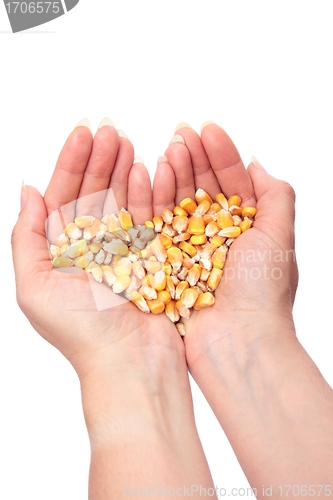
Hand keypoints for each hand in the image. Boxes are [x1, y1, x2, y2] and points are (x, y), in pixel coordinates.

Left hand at [11, 119, 215, 494]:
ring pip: (120, 199)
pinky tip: (144, 169)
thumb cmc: (82, 334)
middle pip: (92, 192)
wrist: (132, 365)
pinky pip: (147, 217)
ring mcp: (122, 251)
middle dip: (98, 158)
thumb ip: (27, 239)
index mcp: (60, 253)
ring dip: (121, 168)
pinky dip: (146, 192)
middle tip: (108, 128)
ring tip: (125, 140)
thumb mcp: (34, 288)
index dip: (70, 163)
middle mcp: (90, 249)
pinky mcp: (151, 258)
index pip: (63, 197)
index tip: (83, 134)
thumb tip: (27, 192)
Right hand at [154, 123, 332, 490]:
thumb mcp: (280, 235)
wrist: (237, 344)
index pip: (232, 182)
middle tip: (181, 132)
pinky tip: (150, 176)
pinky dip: (153, 202)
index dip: (221, 154)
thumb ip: (275, 195)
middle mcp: (217, 237)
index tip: (208, 129)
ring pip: (178, 204)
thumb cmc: (262, 294)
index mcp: (247, 228)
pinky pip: (157, 227)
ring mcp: (190, 250)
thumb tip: (258, 164)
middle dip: (193, 159)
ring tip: (168, 149)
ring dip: (174, 174)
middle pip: (202, 188)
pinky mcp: (167, 264)